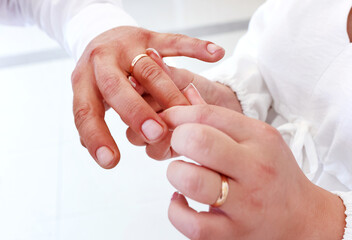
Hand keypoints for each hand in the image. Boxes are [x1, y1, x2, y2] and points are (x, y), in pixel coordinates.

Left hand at [71, 26, 224, 168]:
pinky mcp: (149, 36)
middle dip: (136, 111)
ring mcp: (128, 46)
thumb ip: (93, 122)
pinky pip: (174, 42)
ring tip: (187, 112)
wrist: (100, 33)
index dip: (96, 137)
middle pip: (116, 87)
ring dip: (168, 91)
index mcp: (83, 81)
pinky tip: (215, 55)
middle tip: (156, 133)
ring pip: (150, 70)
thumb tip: (101, 154)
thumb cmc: (98, 76)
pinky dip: (195, 48)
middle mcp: (102, 61)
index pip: (86, 112)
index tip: (112, 161)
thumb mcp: (89, 96)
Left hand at [160, 104, 345, 239]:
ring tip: (182, 174)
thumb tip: (185, 97)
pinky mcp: (232, 233)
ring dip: (175, 174)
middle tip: (179, 146)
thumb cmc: (273, 173)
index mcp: (260, 139)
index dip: (178, 114)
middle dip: (177, 139)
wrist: (301, 217)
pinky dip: (176, 210)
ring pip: (192, 182)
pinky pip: (192, 224)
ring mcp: (245, 205)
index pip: (208, 115)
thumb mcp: (258, 138)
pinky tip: (182, 200)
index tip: (170, 120)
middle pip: (200, 142)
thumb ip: (221, 120)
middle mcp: (255, 169)